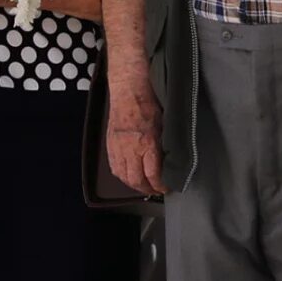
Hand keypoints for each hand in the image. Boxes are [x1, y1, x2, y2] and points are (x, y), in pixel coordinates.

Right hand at [106, 62, 166, 195]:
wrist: (128, 90)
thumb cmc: (148, 102)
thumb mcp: (164, 124)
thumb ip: (165, 144)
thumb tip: (171, 160)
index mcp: (147, 143)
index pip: (153, 175)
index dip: (160, 186)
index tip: (166, 188)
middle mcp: (131, 149)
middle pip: (137, 180)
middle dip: (147, 189)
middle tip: (155, 190)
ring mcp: (118, 148)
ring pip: (124, 176)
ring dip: (134, 185)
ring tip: (143, 186)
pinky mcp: (110, 145)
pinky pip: (114, 167)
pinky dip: (122, 176)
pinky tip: (129, 176)